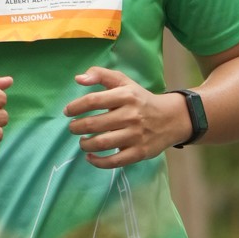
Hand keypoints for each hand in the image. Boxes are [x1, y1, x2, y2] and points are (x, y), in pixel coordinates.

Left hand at [64, 68, 190, 165]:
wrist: (171, 118)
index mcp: (126, 96)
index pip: (94, 100)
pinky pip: (114, 161)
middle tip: (73, 128)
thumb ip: (101, 75)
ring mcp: (136, 135)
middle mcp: (131, 115)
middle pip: (95, 124)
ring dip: (85, 144)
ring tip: (83, 142)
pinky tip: (90, 157)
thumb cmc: (140, 100)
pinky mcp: (139, 152)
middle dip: (77, 127)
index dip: (76, 107)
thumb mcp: (124, 82)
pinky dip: (98, 162)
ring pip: (102, 143)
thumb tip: (78, 79)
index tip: (68, 112)